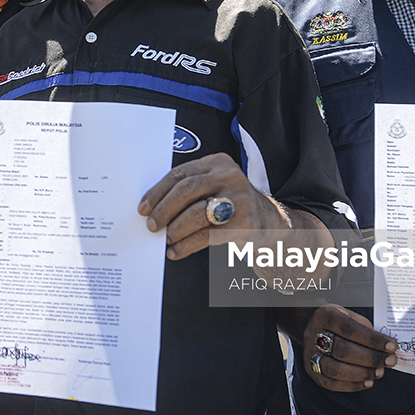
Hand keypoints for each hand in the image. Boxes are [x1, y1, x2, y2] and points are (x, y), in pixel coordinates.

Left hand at [139, 152, 290, 260]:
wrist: (271, 222)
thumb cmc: (233, 204)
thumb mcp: (216, 185)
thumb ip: (191, 188)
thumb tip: (153, 207)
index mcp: (218, 163)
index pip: (180, 174)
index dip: (157, 192)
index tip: (143, 207)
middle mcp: (229, 176)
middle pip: (186, 190)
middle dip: (163, 210)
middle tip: (151, 225)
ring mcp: (238, 199)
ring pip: (195, 213)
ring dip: (174, 229)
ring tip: (165, 238)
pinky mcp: (244, 222)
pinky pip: (207, 235)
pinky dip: (187, 245)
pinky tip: (176, 251)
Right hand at [301, 305, 398, 391]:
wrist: (313, 327)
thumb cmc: (338, 323)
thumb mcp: (351, 316)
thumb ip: (366, 330)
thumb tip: (386, 349)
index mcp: (326, 316)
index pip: (350, 329)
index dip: (372, 339)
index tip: (391, 345)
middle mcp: (313, 335)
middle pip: (342, 350)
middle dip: (370, 358)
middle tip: (390, 361)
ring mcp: (310, 354)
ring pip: (335, 369)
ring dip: (362, 373)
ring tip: (379, 372)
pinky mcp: (312, 372)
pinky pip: (331, 384)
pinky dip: (352, 385)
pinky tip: (368, 382)